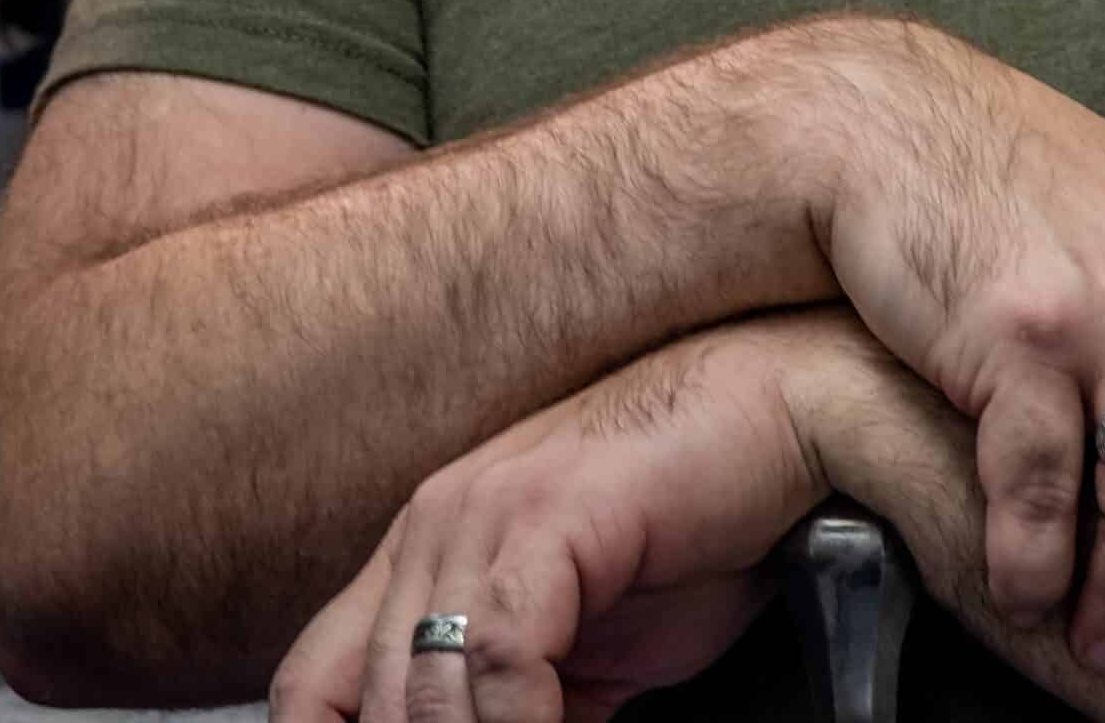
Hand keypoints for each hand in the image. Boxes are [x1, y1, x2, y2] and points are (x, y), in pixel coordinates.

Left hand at [268, 309, 883, 722]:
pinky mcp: (547, 512)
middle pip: (370, 706)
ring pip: (422, 695)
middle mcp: (435, 525)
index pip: (315, 693)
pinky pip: (498, 656)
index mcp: (428, 552)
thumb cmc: (702, 522)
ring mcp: (485, 509)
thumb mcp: (577, 646)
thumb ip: (510, 700)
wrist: (789, 411)